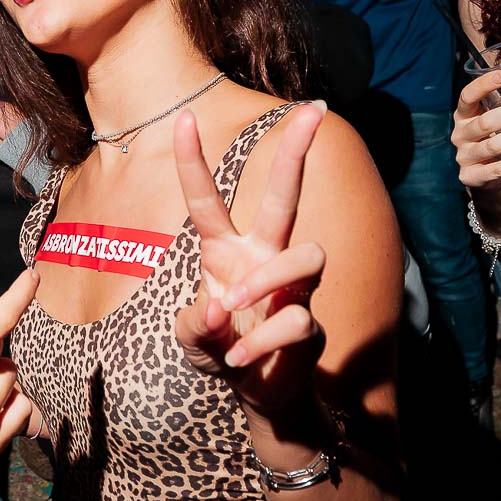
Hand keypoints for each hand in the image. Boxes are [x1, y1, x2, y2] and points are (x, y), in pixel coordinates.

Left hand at [173, 103, 327, 424]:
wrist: (257, 392)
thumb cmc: (222, 349)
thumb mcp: (190, 339)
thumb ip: (192, 325)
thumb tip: (216, 309)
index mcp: (225, 251)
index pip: (207, 199)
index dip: (193, 161)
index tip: (184, 117)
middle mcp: (264, 257)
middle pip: (287, 196)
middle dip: (297, 151)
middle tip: (316, 108)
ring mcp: (291, 286)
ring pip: (306, 254)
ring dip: (265, 281)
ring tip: (230, 309)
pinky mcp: (308, 321)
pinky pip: (294, 320)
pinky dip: (259, 342)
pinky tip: (237, 360)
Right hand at [452, 63, 500, 189]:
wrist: (484, 177)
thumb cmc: (496, 136)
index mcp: (464, 115)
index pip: (467, 96)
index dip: (483, 85)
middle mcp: (460, 135)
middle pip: (487, 122)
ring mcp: (465, 157)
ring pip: (495, 145)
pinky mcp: (473, 177)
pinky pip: (499, 169)